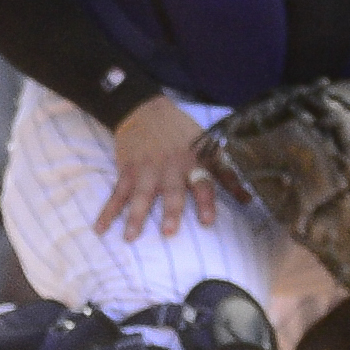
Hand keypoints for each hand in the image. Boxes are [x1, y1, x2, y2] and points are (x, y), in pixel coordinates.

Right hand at [97, 96, 219, 240]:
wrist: (147, 111)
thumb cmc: (184, 134)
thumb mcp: (210, 148)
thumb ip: (227, 176)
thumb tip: (249, 201)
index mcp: (195, 162)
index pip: (204, 184)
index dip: (207, 202)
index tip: (209, 221)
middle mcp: (171, 167)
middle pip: (172, 191)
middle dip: (171, 211)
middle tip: (169, 232)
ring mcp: (147, 170)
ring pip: (141, 196)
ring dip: (135, 216)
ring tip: (130, 237)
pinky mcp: (128, 171)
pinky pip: (117, 194)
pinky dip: (108, 211)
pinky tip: (100, 228)